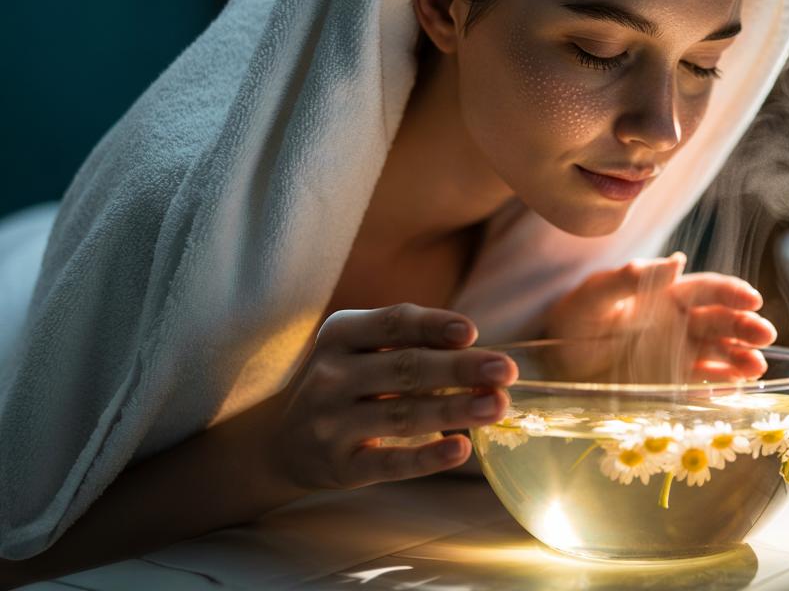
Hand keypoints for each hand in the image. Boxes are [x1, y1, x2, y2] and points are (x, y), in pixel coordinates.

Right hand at [265, 304, 517, 490]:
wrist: (281, 441)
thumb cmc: (344, 382)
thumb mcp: (360, 348)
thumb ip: (409, 342)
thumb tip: (474, 347)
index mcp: (340, 335)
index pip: (393, 323)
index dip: (433, 326)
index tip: (472, 332)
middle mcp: (332, 376)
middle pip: (406, 368)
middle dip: (460, 368)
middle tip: (506, 371)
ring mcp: (333, 423)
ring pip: (403, 414)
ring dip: (455, 409)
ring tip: (498, 405)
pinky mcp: (341, 466)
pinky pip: (390, 462)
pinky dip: (426, 457)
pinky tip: (460, 449)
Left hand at [543, 252, 776, 381]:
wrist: (553, 357)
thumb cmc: (575, 316)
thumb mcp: (596, 294)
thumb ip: (631, 279)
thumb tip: (676, 262)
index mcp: (667, 295)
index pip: (708, 290)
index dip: (733, 293)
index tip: (753, 299)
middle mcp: (680, 323)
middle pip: (722, 323)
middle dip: (746, 327)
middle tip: (764, 336)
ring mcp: (678, 354)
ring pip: (719, 354)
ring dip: (740, 359)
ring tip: (756, 368)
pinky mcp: (670, 383)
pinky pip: (700, 384)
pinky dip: (719, 387)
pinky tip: (734, 390)